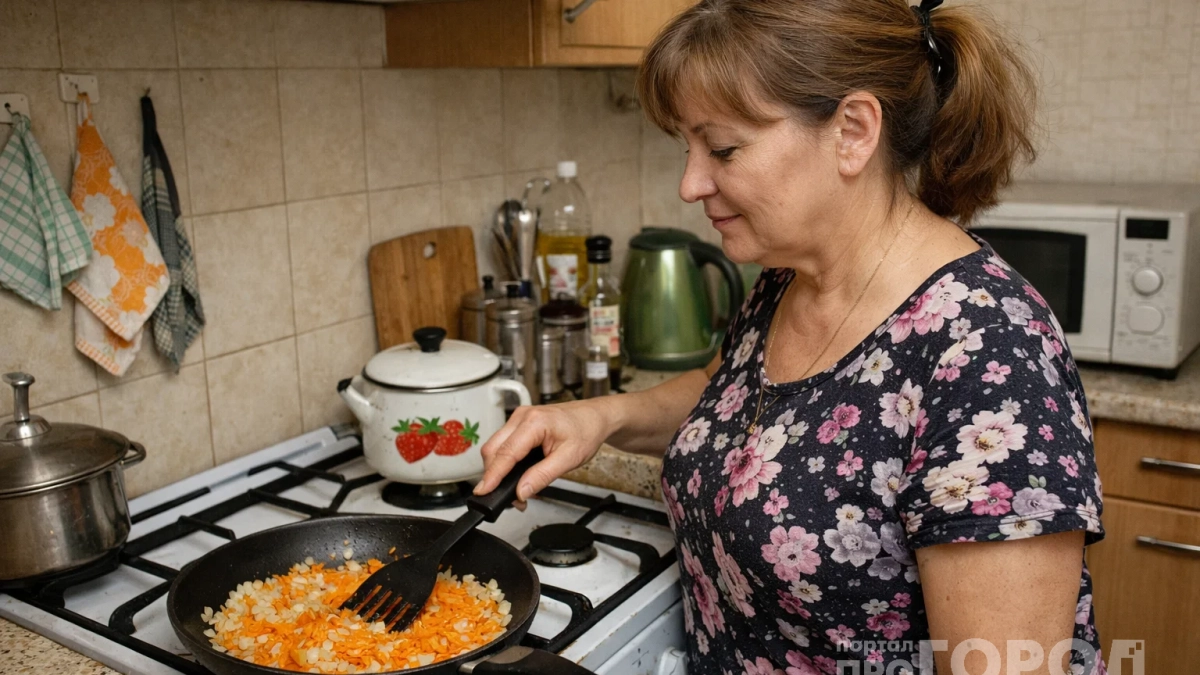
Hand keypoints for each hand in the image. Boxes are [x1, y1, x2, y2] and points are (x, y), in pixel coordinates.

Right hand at [474, 399, 613, 504]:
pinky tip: (517, 474)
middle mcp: (522, 416)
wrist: (595, 416)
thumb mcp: (569, 458)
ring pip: (495, 446)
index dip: (492, 475)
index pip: (506, 453)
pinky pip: (504, 443)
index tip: (483, 492)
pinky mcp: (519, 423)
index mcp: (534, 422)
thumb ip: (542, 476)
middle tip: (511, 498)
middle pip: (493, 449)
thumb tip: (521, 491)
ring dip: (500, 469)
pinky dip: (506, 461)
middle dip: (495, 475)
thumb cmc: (586, 431)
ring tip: (517, 489)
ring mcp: (519, 418)